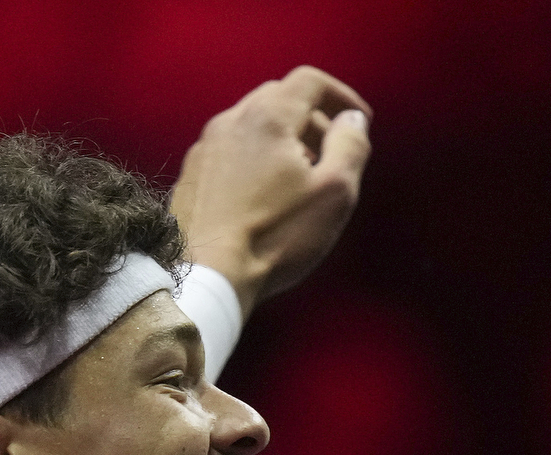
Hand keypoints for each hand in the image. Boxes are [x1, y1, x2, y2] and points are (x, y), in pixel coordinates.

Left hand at [171, 67, 372, 312]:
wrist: (205, 277)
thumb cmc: (274, 237)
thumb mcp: (334, 192)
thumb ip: (350, 145)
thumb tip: (352, 120)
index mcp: (268, 117)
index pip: (310, 80)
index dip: (341, 95)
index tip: (358, 122)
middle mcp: (230, 121)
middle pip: (279, 98)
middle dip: (312, 117)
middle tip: (333, 150)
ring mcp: (205, 148)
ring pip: (252, 125)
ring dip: (283, 139)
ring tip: (301, 177)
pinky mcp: (191, 176)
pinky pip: (230, 151)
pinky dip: (255, 159)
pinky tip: (266, 195)